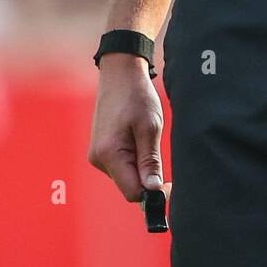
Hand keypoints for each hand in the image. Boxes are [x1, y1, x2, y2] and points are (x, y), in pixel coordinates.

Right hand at [88, 54, 168, 203]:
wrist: (119, 73)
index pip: (132, 193)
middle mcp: (98, 159)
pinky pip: (121, 165)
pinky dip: (133, 159)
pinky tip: (137, 137)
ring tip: (146, 137)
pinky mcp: (100, 150)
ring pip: (125, 176)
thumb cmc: (136, 96)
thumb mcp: (150, 127)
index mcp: (109, 155)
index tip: (170, 182)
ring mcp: (97, 155)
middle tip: (159, 151)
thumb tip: (153, 192)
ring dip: (140, 166)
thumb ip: (150, 161)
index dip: (153, 193)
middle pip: (129, 186)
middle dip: (147, 178)